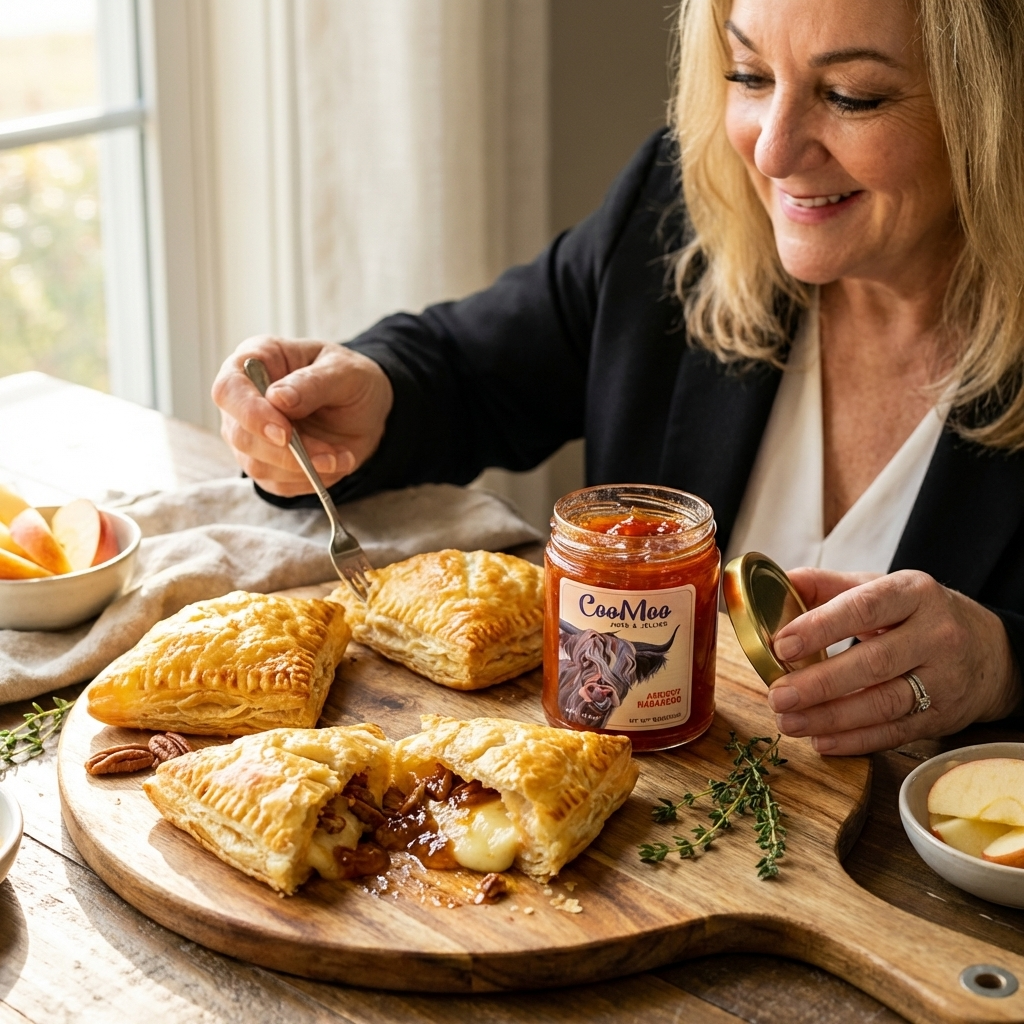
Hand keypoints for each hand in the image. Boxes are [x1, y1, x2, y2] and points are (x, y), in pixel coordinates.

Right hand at [211, 336, 392, 496]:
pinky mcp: (265, 464)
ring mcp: (250, 434)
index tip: (284, 433)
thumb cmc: (347, 377)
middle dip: (286, 452)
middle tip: (328, 456)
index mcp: (256, 360)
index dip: (251, 414)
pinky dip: (310, 480)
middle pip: (240, 435)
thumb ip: (312, 383)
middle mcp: (244, 399)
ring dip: (304, 469)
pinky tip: (336, 463)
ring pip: (258, 465)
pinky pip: (278, 484)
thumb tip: (277, 398)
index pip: (229, 389)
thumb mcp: (343, 371)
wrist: (364, 407)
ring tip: (340, 457)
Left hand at [765, 568, 1021, 754]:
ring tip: (788, 721)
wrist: (989, 651)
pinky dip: (854, 740)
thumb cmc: (918, 615)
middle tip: (778, 694)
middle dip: (819, 683)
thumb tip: (778, 584)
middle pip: (873, 662)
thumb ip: (828, 586)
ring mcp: (944, 679)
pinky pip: (894, 732)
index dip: (821, 627)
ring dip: (830, 717)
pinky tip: (821, 740)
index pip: (864, 607)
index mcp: (914, 593)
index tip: (782, 644)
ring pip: (882, 703)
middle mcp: (935, 635)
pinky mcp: (943, 716)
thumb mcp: (882, 587)